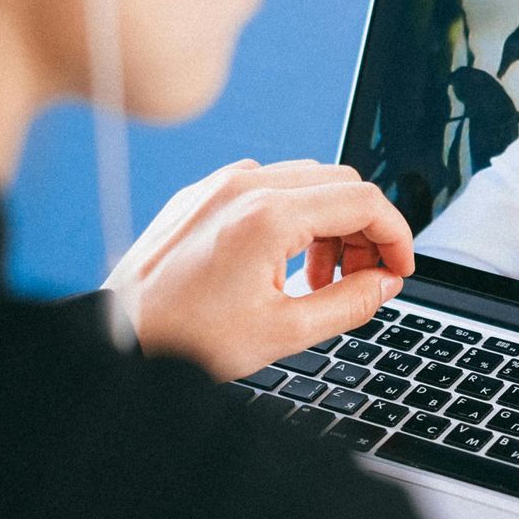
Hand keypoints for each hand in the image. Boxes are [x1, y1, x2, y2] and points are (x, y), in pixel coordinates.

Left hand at [101, 159, 414, 381]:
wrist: (119, 336)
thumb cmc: (187, 338)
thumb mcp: (284, 332)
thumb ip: (348, 303)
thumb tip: (384, 284)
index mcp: (269, 216)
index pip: (363, 200)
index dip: (396, 236)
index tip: (399, 269)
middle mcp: (244, 186)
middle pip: (340, 183)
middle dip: (364, 230)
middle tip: (362, 279)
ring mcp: (219, 185)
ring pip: (305, 180)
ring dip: (329, 223)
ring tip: (319, 280)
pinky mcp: (200, 193)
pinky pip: (265, 186)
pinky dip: (291, 215)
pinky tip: (281, 262)